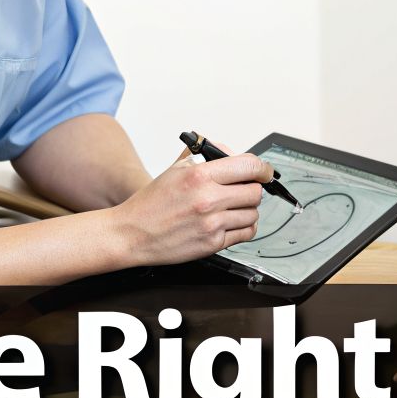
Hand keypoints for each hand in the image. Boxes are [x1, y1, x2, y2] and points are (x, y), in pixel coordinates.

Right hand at [110, 146, 272, 264]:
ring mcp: (212, 223)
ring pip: (253, 213)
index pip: (249, 165)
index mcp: (199, 175)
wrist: (131, 233)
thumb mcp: (176, 169)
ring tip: (231, 209)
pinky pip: (246, 233)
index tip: (264, 172)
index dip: (263, 169)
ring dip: (247, 210)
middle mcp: (208, 199)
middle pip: (255, 191)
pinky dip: (243, 228)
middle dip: (252, 190)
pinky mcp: (212, 243)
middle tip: (241, 191)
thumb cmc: (152, 203)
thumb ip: (206, 157)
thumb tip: (233, 154)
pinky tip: (230, 222)